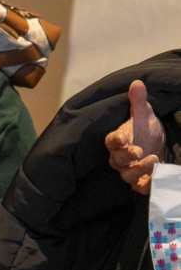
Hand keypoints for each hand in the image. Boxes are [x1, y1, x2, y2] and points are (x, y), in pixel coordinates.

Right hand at [105, 80, 166, 194]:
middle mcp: (120, 157)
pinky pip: (140, 187)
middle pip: (117, 160)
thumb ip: (138, 101)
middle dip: (128, 157)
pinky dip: (147, 185)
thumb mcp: (144, 113)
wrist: (154, 145)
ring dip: (139, 170)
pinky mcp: (140, 180)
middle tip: (140, 150)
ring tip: (154, 160)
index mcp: (118, 139)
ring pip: (127, 175)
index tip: (123, 139)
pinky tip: (158, 177)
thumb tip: (137, 83)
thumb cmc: (144, 129)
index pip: (111, 141)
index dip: (115, 141)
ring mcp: (129, 170)